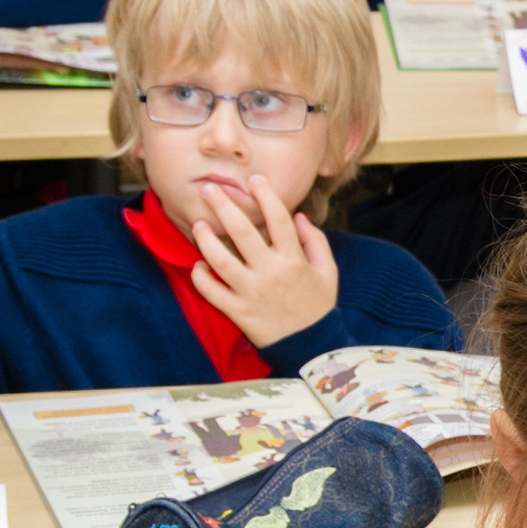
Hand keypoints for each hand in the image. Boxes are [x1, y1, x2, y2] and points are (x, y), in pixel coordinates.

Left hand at [189, 174, 339, 348]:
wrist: (311, 347)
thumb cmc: (318, 307)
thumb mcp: (328, 273)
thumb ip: (315, 242)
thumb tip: (298, 216)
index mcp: (294, 261)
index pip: (278, 219)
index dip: (266, 195)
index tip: (255, 179)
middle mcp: (270, 273)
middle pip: (242, 232)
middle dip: (223, 205)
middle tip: (208, 189)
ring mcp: (251, 293)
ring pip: (220, 259)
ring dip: (205, 239)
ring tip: (198, 224)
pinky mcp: (238, 311)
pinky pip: (212, 291)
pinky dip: (201, 277)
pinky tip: (199, 265)